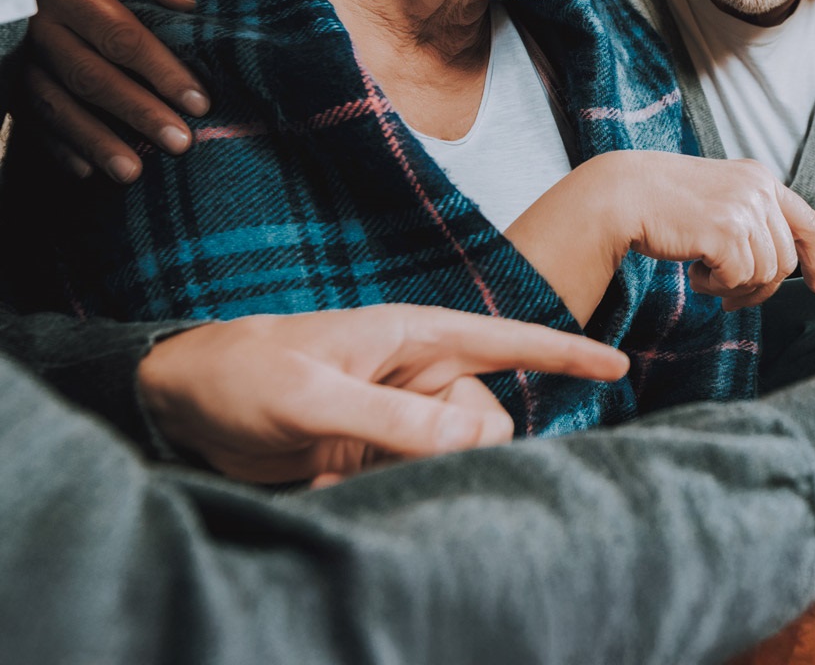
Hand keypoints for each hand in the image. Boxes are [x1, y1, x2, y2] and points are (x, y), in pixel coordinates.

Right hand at [27, 0, 207, 182]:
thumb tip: (186, 1)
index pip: (121, 37)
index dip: (161, 71)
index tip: (199, 102)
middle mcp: (39, 27)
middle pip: (92, 77)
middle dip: (138, 113)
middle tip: (181, 143)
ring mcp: (20, 56)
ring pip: (58, 106)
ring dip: (96, 141)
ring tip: (134, 172)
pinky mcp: (10, 78)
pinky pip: (31, 118)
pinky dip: (58, 147)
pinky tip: (87, 172)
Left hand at [137, 305, 628, 483]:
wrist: (182, 396)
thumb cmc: (245, 374)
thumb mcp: (315, 397)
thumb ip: (397, 419)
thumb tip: (480, 436)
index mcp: (414, 337)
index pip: (508, 340)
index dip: (566, 353)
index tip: (618, 364)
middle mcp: (416, 373)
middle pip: (486, 420)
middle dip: (456, 450)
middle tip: (384, 457)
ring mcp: (396, 413)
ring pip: (452, 456)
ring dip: (406, 477)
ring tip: (334, 470)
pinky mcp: (373, 448)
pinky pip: (410, 478)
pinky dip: (375, 490)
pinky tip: (319, 479)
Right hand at [644, 157, 814, 310]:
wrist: (623, 193)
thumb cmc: (662, 202)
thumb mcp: (718, 198)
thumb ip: (749, 219)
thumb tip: (775, 269)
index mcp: (759, 178)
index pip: (808, 221)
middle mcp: (758, 189)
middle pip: (785, 260)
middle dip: (760, 288)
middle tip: (728, 295)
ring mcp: (744, 209)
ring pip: (764, 275)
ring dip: (733, 286)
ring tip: (702, 274)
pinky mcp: (726, 231)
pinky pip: (738, 280)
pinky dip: (715, 287)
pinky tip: (692, 273)